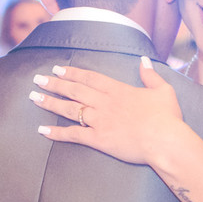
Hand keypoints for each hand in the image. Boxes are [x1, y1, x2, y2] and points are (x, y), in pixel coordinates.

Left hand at [29, 57, 185, 165]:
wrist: (165, 141)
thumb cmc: (167, 117)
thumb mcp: (163, 90)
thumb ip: (150, 75)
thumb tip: (143, 60)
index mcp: (118, 89)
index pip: (89, 77)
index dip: (72, 72)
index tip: (58, 68)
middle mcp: (104, 102)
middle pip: (74, 90)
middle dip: (54, 83)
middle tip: (38, 79)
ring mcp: (99, 121)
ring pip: (69, 109)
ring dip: (50, 103)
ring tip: (34, 97)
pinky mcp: (98, 139)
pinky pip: (73, 135)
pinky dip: (56, 133)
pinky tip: (42, 130)